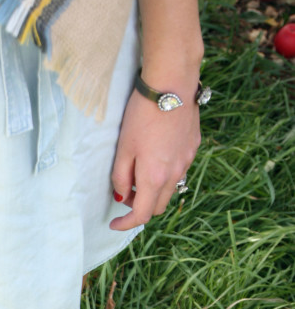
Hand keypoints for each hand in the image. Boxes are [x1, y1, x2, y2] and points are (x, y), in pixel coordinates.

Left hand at [109, 89, 200, 231]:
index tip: (114, 223)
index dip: (126, 224)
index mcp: (154, 178)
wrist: (171, 85)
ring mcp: (187, 161)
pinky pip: (179, 171)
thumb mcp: (123, 149)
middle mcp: (175, 174)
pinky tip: (155, 156)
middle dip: (140, 207)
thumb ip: (120, 177)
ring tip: (138, 173)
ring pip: (170, 189)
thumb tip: (121, 197)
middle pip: (158, 206)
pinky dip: (165, 174)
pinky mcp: (193, 147)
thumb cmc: (141, 115)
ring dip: (153, 190)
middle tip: (124, 194)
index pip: (142, 214)